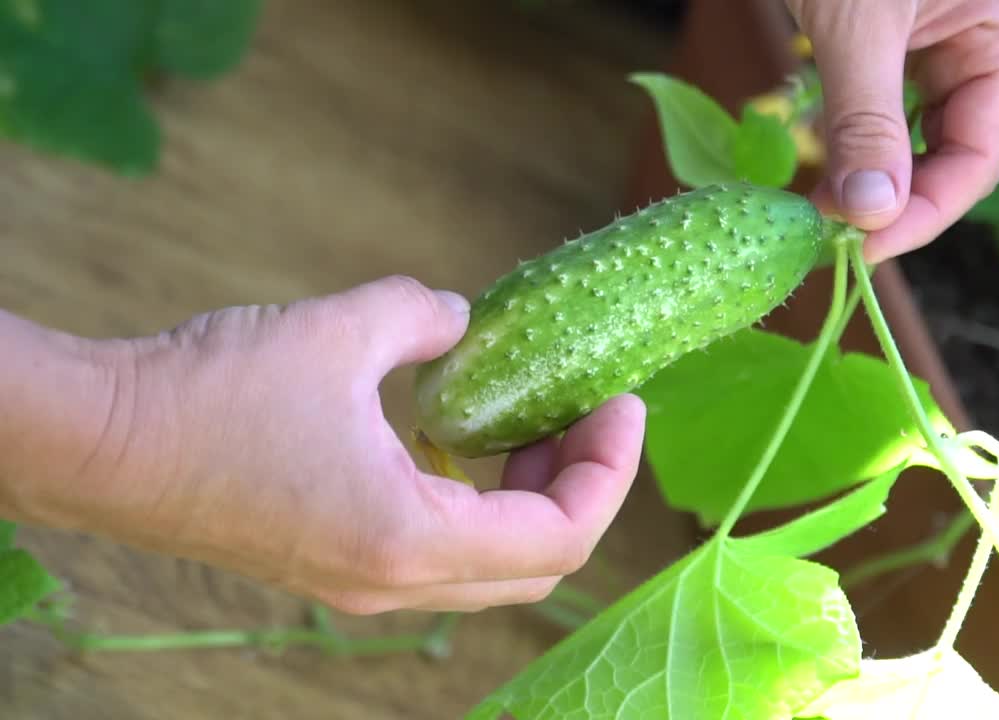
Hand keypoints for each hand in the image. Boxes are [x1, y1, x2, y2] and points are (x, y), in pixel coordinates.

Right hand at [25, 276, 645, 614]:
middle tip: (590, 411)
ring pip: (490, 566)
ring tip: (536, 421)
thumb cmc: (212, 393)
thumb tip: (465, 320)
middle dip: (582, 485)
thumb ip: (427, 316)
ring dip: (531, 498)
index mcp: (410, 542)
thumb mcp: (342, 329)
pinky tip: (466, 440)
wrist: (99, 443)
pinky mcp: (337, 566)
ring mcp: (363, 585)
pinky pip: (439, 554)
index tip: (623, 403)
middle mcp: (395, 585)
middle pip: (538, 565)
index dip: (610, 470)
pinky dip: (477, 504)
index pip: (561, 536)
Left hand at [786, 0, 998, 261]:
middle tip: (832, 227)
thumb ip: (867, 117)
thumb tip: (872, 212)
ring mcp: (937, 35)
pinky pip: (880, 102)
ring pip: (912, 131)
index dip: (927, 212)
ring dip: (868, 171)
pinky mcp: (890, 32)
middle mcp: (980, 39)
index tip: (866, 247)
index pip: (982, 153)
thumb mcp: (858, 25)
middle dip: (893, 196)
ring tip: (820, 202)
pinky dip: (851, 135)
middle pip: (951, 149)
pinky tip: (821, 160)